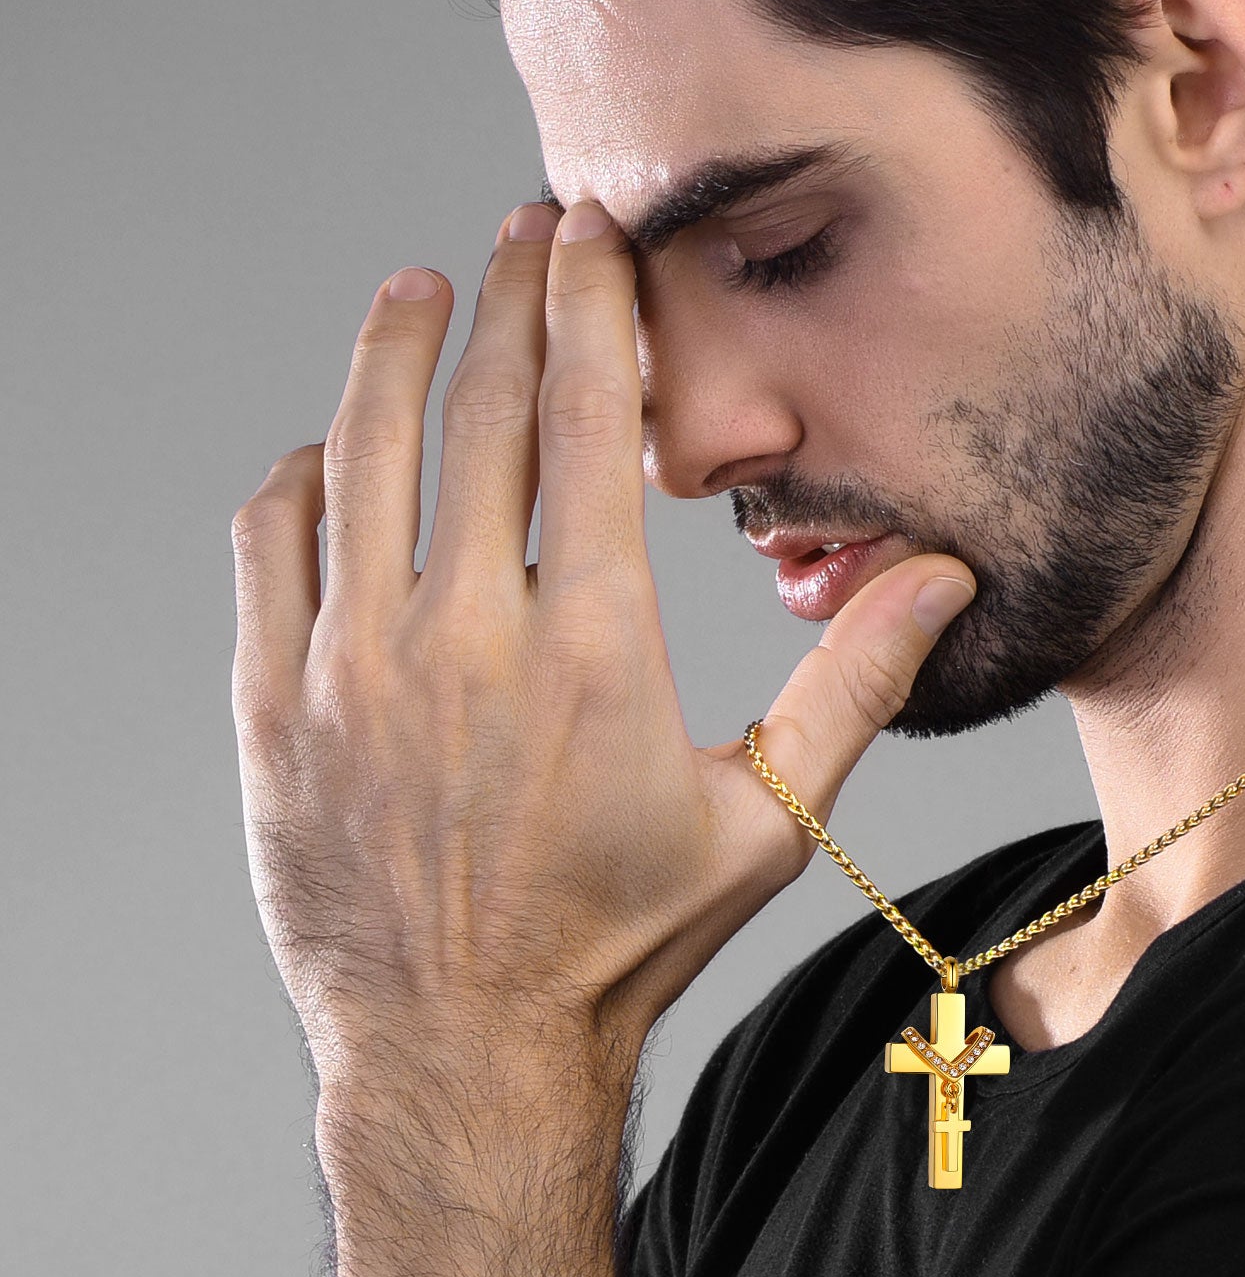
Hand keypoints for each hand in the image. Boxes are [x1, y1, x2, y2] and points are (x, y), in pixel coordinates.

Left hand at [229, 199, 975, 1099]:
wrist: (465, 1049)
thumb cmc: (621, 940)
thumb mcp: (765, 822)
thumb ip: (853, 686)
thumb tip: (940, 577)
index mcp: (593, 650)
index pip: (584, 421)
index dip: (591, 307)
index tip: (591, 234)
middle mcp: (464, 639)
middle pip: (480, 410)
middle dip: (509, 296)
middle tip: (527, 227)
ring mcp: (353, 668)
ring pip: (361, 453)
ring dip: (396, 352)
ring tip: (424, 287)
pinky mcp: (277, 706)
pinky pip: (273, 544)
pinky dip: (303, 475)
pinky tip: (334, 449)